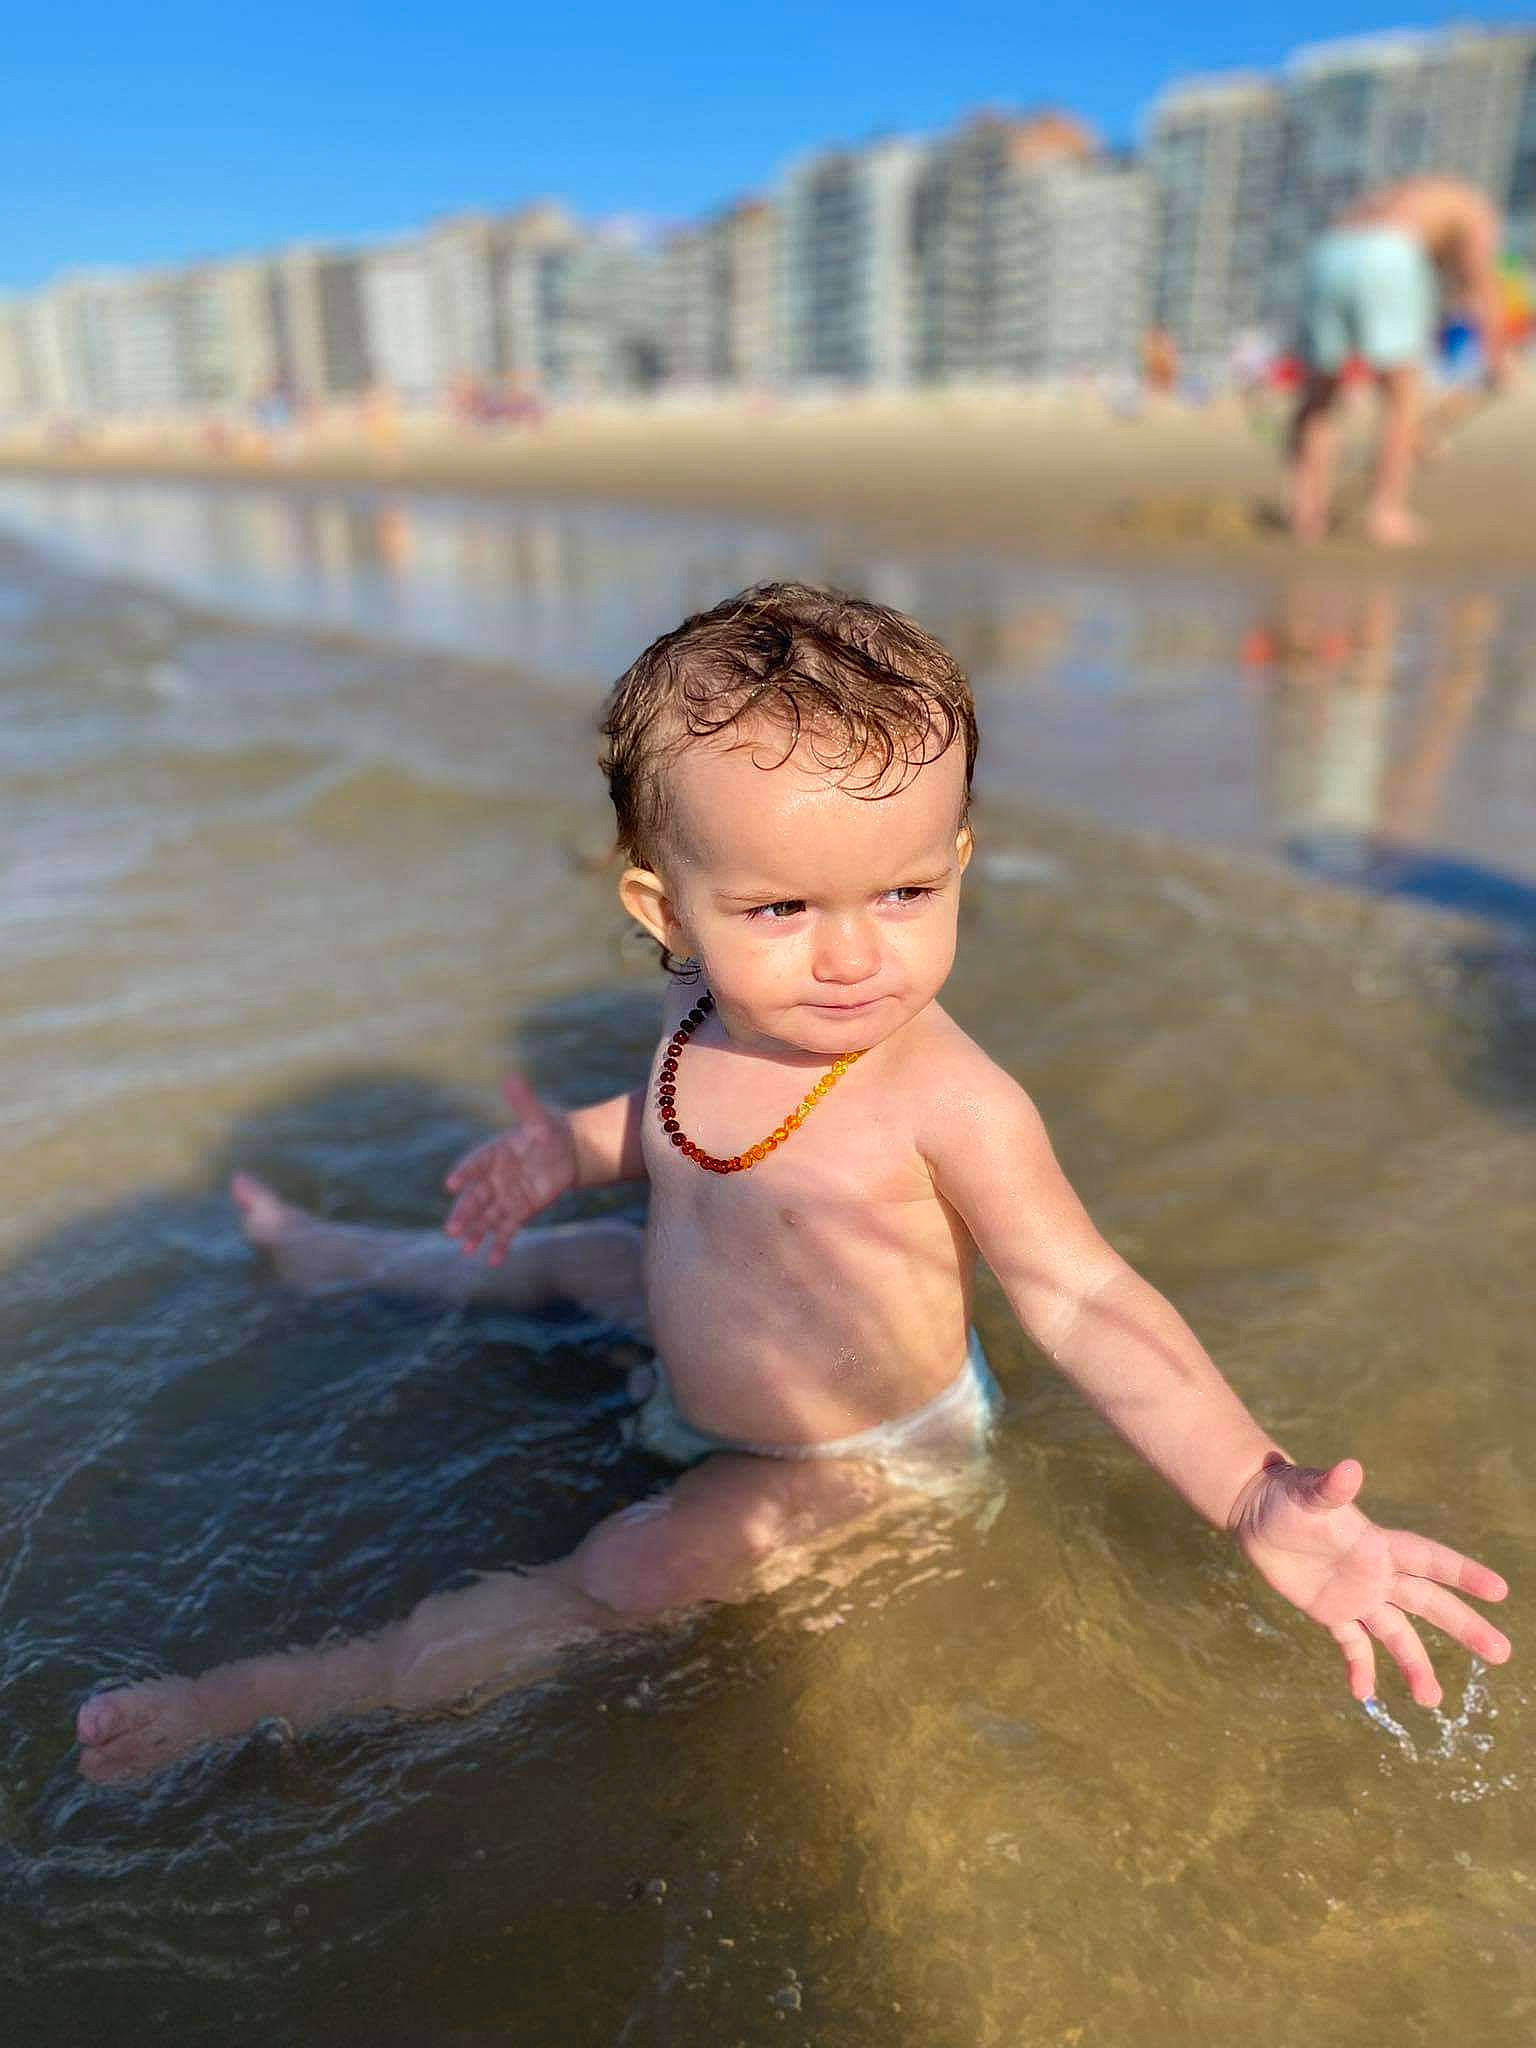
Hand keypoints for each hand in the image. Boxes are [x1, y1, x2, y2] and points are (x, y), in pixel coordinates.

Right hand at [443, 1074, 577, 1263]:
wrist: (568, 1151)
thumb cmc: (548, 1130)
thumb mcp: (538, 1118)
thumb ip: (523, 1102)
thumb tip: (512, 1078)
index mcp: (494, 1153)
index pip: (475, 1164)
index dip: (465, 1173)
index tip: (452, 1184)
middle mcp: (495, 1178)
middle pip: (476, 1197)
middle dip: (464, 1213)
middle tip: (451, 1229)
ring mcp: (506, 1196)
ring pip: (487, 1217)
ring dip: (476, 1232)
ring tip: (465, 1249)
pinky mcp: (520, 1210)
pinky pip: (508, 1229)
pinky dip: (501, 1244)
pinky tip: (492, 1260)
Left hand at [1230, 1456, 1510, 1707]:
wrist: (1254, 1511)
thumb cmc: (1284, 1495)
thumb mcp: (1307, 1493)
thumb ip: (1332, 1488)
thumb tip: (1351, 1467)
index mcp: (1378, 1545)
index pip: (1429, 1560)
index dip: (1463, 1573)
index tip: (1500, 1591)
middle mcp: (1376, 1573)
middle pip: (1428, 1604)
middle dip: (1464, 1627)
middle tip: (1501, 1654)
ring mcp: (1356, 1595)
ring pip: (1396, 1634)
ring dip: (1415, 1664)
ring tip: (1432, 1700)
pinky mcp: (1329, 1611)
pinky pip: (1352, 1645)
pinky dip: (1360, 1668)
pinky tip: (1363, 1694)